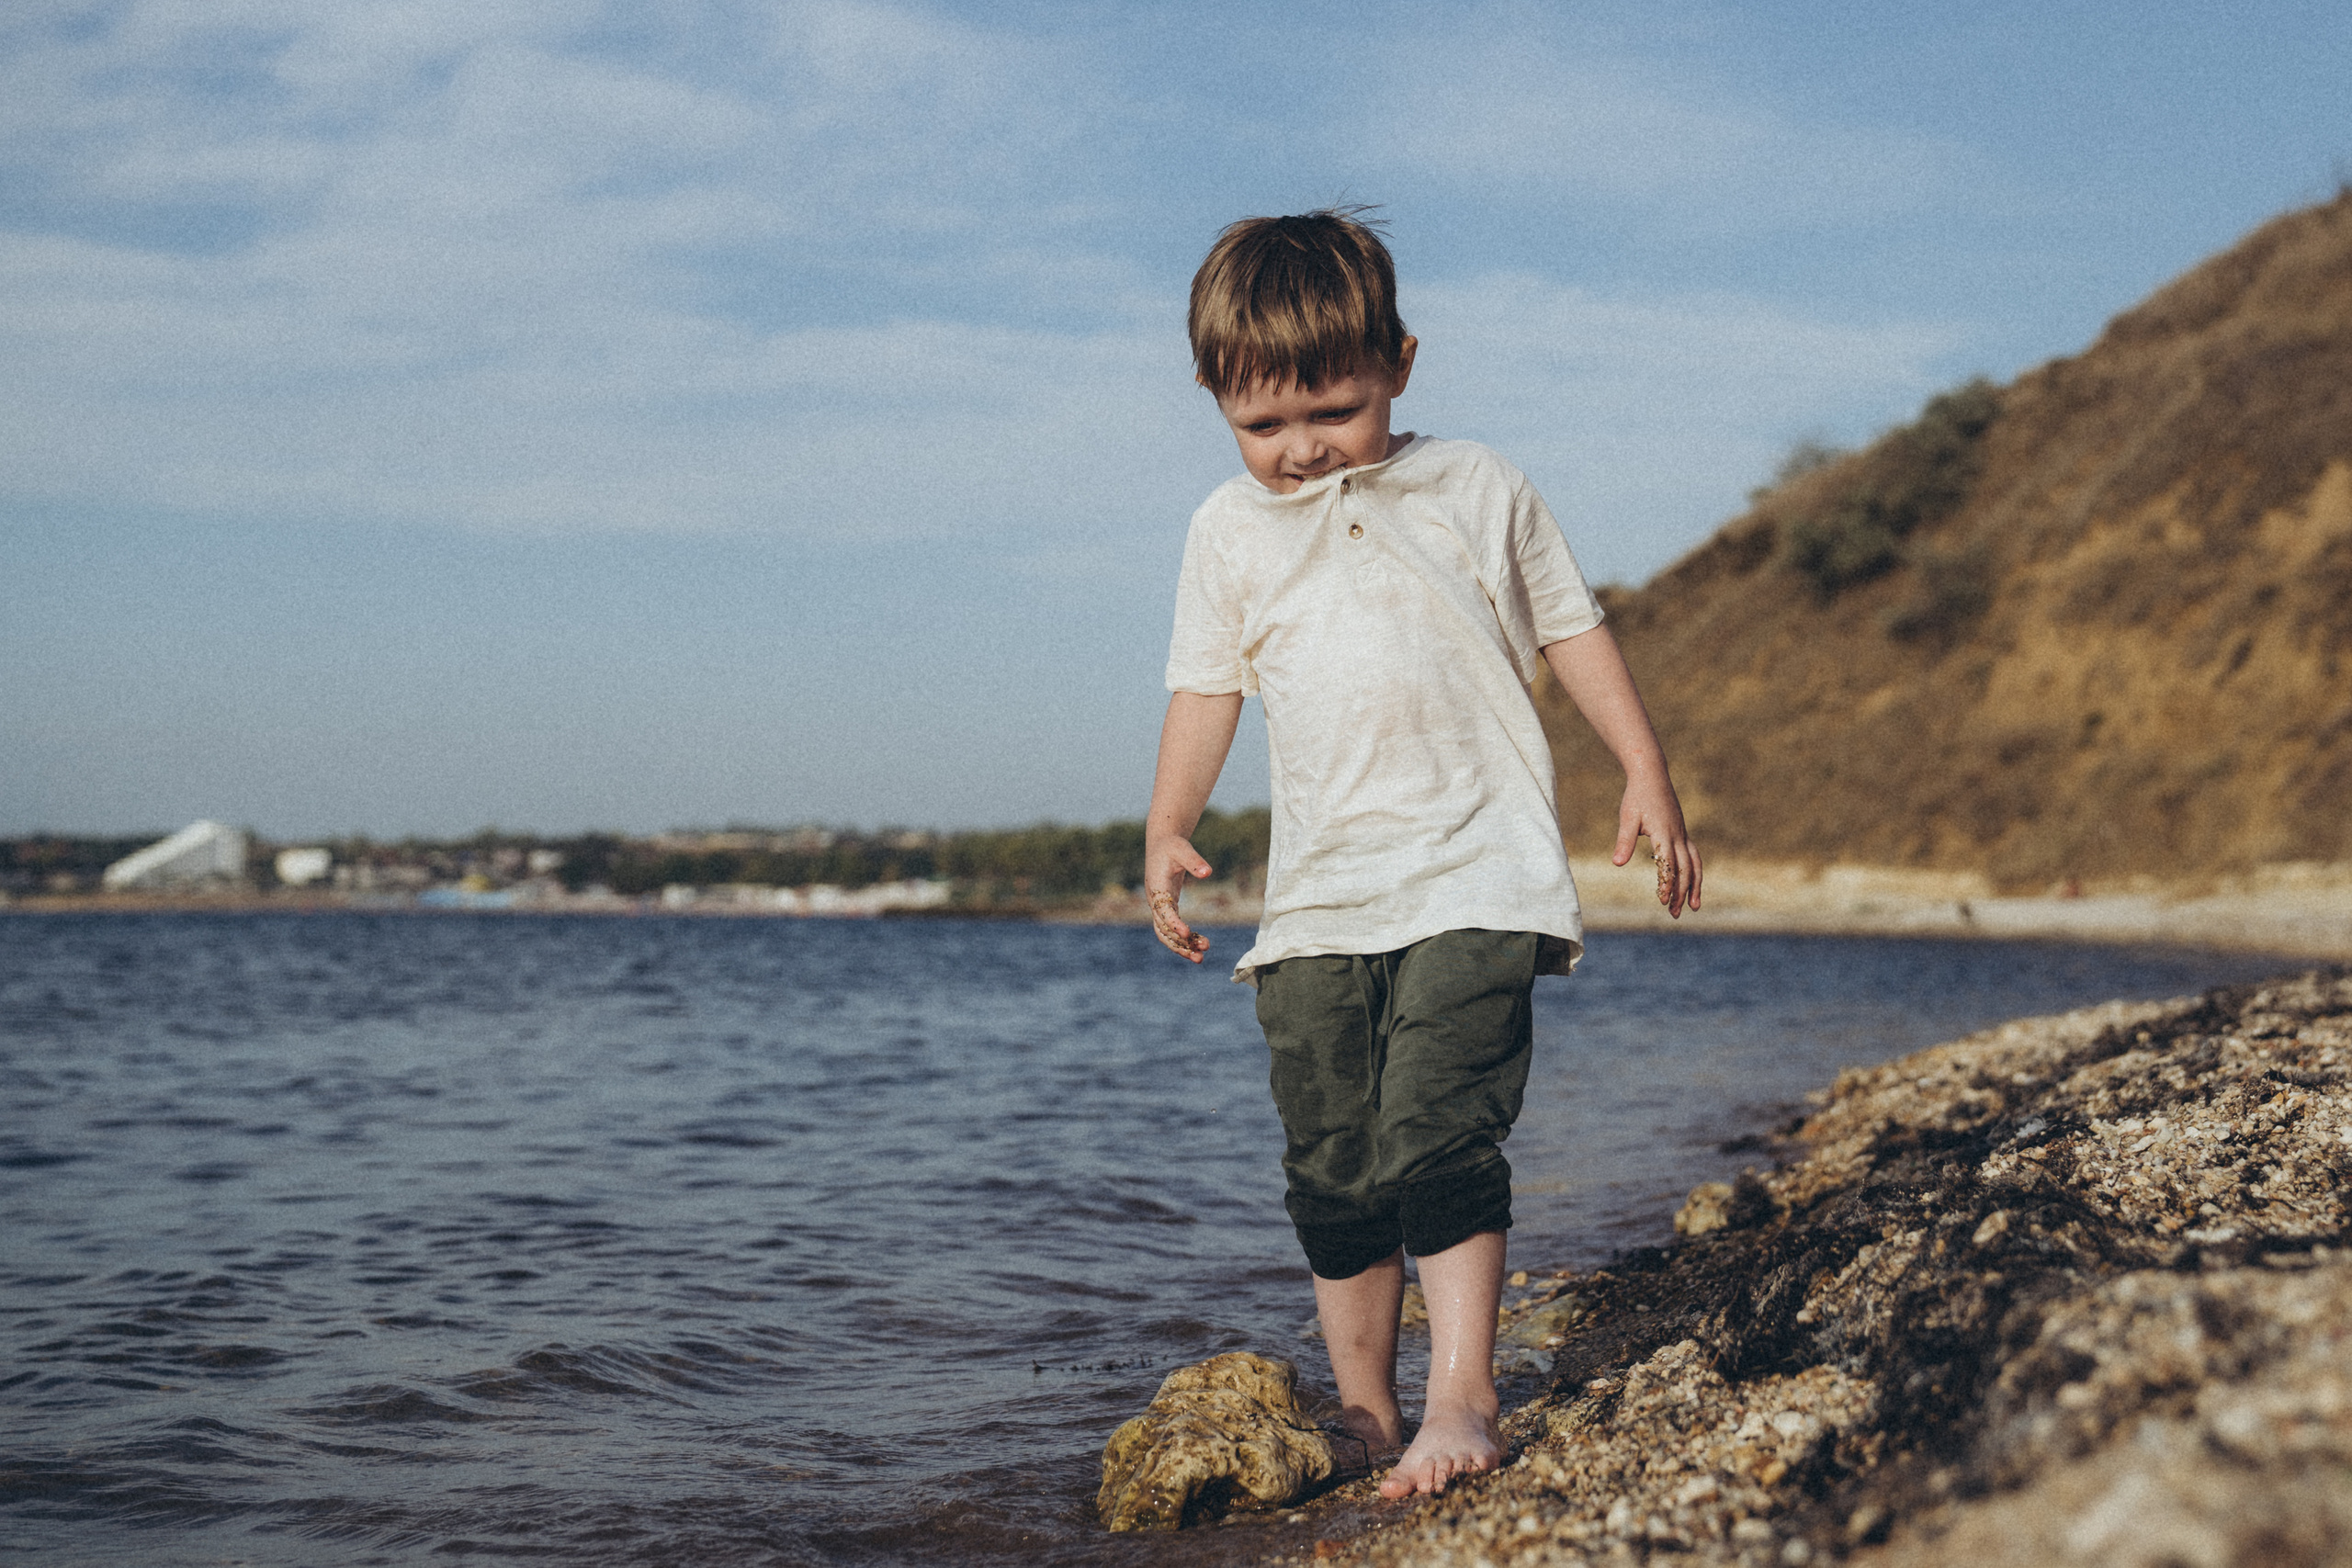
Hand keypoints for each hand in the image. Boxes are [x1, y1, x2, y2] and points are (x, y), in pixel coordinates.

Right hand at [1144, 832, 1213, 961]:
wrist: (1162, 844)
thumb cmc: (1172, 845)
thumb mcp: (1183, 849)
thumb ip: (1194, 861)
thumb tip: (1208, 872)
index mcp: (1157, 887)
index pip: (1164, 910)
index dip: (1174, 923)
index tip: (1187, 933)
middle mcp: (1155, 901)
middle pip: (1163, 930)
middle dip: (1180, 944)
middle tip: (1201, 955)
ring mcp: (1160, 906)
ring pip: (1166, 933)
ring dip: (1182, 946)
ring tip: (1201, 957)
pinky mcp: (1167, 907)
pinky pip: (1173, 928)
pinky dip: (1185, 938)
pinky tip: (1200, 944)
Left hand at [1612, 770, 1701, 917]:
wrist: (1651, 775)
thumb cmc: (1636, 797)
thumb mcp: (1627, 818)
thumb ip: (1624, 841)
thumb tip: (1617, 863)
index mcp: (1664, 834)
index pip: (1669, 864)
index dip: (1667, 884)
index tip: (1663, 901)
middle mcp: (1678, 836)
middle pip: (1685, 869)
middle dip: (1681, 893)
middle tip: (1674, 914)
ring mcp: (1682, 834)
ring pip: (1694, 864)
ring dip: (1694, 886)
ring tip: (1693, 907)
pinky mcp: (1682, 832)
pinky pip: (1693, 856)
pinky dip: (1694, 871)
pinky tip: (1689, 883)